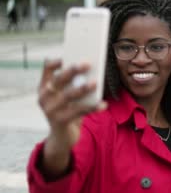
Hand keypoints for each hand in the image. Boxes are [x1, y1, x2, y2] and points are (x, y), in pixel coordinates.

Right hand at [38, 59, 105, 175]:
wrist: (63, 137)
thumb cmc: (69, 110)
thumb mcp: (67, 96)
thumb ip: (74, 84)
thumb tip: (93, 70)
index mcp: (44, 87)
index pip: (46, 69)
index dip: (56, 61)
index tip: (67, 55)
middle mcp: (44, 97)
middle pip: (58, 81)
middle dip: (73, 71)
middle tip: (87, 64)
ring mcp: (50, 110)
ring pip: (68, 96)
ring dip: (83, 88)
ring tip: (96, 82)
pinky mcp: (59, 121)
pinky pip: (78, 112)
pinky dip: (92, 107)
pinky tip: (104, 104)